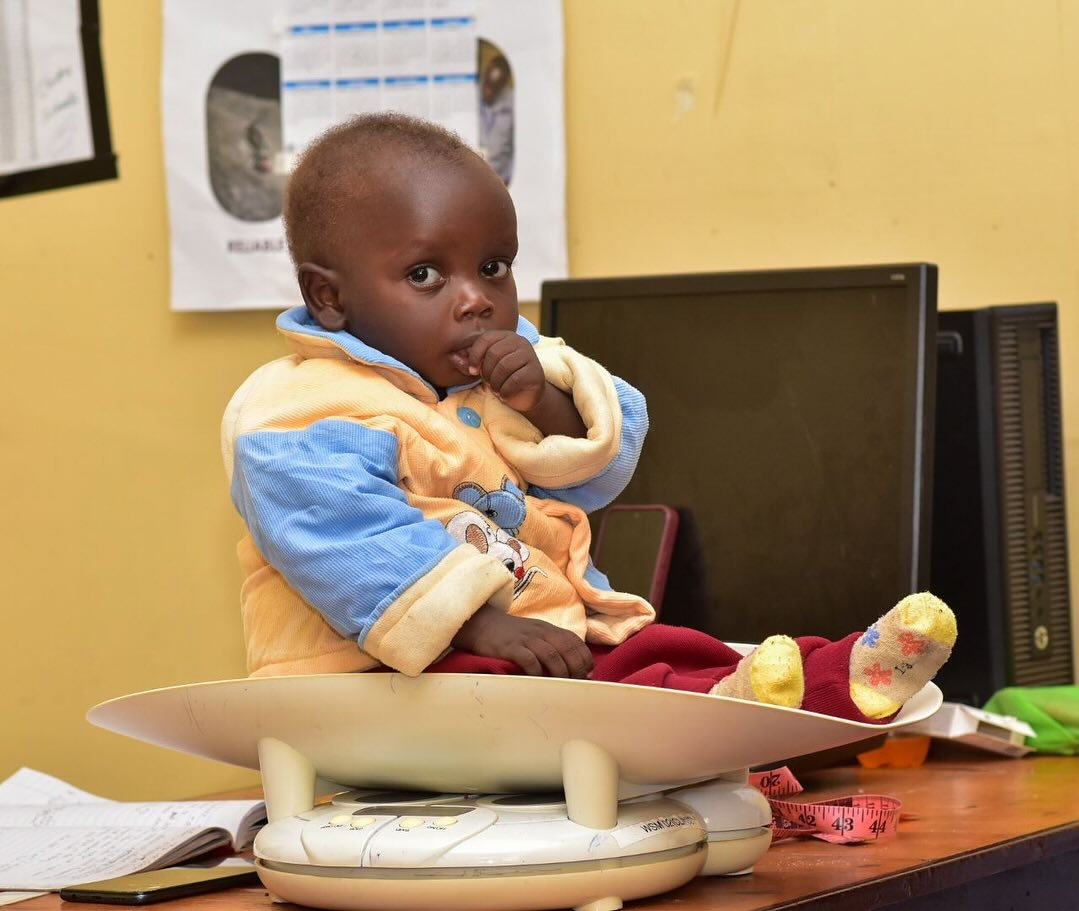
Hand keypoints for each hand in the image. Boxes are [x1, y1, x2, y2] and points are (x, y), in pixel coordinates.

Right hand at [451, 603, 593, 677]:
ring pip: (552, 654)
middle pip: (567, 648)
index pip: (575, 641)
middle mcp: (540, 632)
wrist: (481, 623)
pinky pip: (528, 659)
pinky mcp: (510, 647)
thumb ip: (554, 647)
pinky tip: (538, 680)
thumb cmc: (511, 634)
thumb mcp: (535, 635)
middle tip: (576, 684)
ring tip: (561, 686)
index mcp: (548, 629)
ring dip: (560, 672)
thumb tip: (576, 669)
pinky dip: (537, 672)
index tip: (587, 674)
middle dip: (576, 668)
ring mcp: (526, 638)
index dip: (584, 658)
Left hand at [455, 331, 586, 437]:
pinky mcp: (535, 372)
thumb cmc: (503, 379)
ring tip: (498, 388)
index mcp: (506, 336)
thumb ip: (469, 363)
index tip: (472, 371)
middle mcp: (520, 342)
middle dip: (487, 372)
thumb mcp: (484, 369)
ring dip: (495, 383)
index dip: (475, 355)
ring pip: (504, 367)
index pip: (485, 339)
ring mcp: (530, 356)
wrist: (525, 396)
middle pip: (494, 354)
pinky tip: (506, 394)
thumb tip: (452, 357)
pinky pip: (514, 380)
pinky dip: (505, 391)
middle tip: (489, 382)